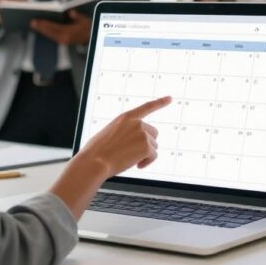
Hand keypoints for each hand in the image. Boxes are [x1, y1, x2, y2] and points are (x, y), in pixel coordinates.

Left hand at [31, 11, 91, 44]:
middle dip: (41, 28)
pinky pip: (53, 37)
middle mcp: (65, 38)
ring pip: (50, 35)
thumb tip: (71, 13)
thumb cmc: (89, 28)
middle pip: (50, 32)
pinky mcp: (64, 41)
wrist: (93, 37)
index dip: (44, 24)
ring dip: (43, 30)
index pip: (53, 27)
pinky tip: (43, 29)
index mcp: (69, 33)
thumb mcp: (85, 20)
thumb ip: (77, 16)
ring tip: (35, 25)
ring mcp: (64, 41)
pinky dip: (47, 33)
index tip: (36, 21)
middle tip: (32, 23)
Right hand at [50, 96, 171, 220]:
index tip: (170, 98)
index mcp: (126, 117)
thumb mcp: (110, 133)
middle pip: (153, 134)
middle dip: (146, 144)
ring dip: (145, 155)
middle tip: (132, 153)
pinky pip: (153, 156)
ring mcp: (143, 134)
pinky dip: (147, 162)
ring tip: (129, 159)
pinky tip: (136, 165)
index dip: (160, 102)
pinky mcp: (147, 146)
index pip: (147, 107)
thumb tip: (136, 142)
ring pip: (153, 146)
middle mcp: (137, 123)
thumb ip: (125, 132)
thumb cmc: (97, 150)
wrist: (95, 161)